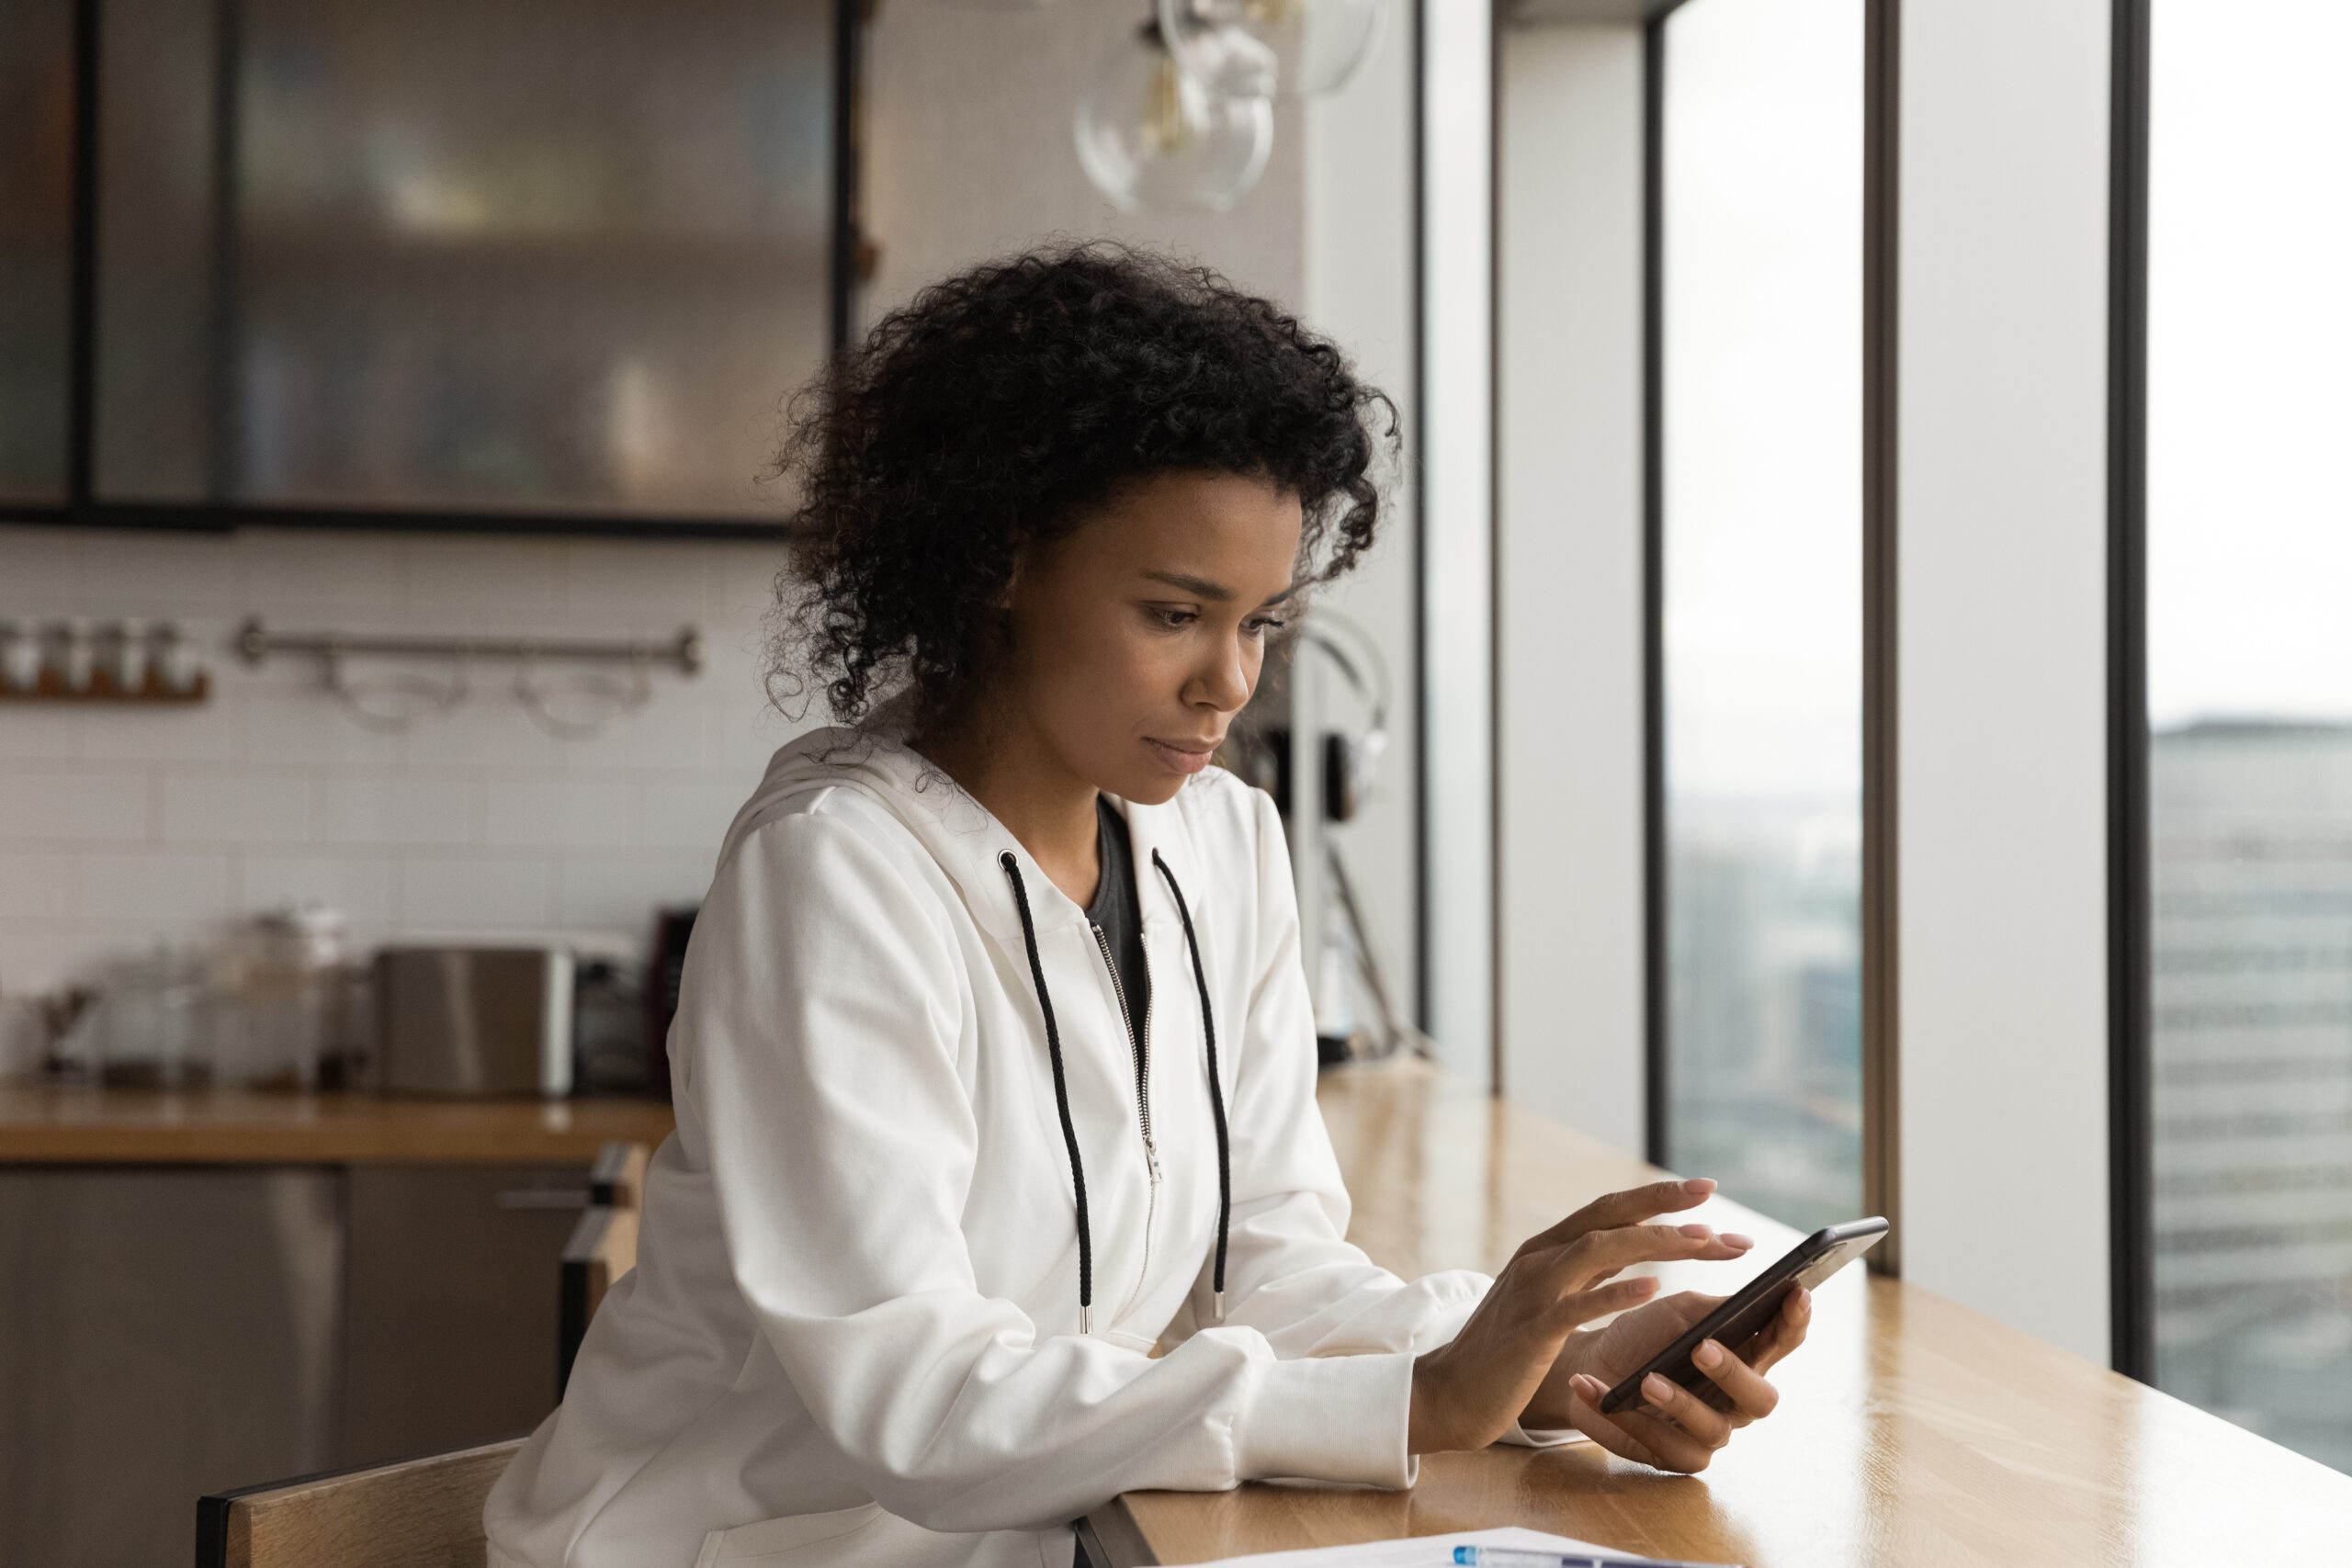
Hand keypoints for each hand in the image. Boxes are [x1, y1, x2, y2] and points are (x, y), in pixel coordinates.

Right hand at [1406, 1178, 1750, 1454]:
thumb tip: (1638, 1253)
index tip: (1704, 1188)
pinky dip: (1616, 1292)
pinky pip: (1577, 1306)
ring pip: (1599, 1249)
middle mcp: (1539, 1259)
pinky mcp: (1530, 1331)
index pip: (1608, 1209)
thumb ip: (1586, 1274)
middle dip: (1664, 1202)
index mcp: (1546, 1250)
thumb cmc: (1504, 1354)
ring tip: (1702, 1239)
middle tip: (1712, 1193)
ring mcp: (1533, 1292)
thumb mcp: (1548, 1300)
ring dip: (1655, 1241)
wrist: (1448, 1394)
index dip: (1656, 1195)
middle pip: (1608, 1216)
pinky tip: (1653, 1288)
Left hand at [1541, 1283, 1812, 1472]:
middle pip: (1760, 1399)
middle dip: (1733, 1373)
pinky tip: (1609, 1398)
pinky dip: (1635, 1421)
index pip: (1782, 1341)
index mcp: (1745, 1356)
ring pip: (1712, 1430)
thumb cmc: (1642, 1335)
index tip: (1796, 1292)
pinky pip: (1666, 1448)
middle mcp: (1735, 1400)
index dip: (1795, 1320)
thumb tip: (1753, 1297)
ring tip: (1648, 1380)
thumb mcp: (1677, 1311)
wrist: (1592, 1363)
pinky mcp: (1675, 1456)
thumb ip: (1716, 1307)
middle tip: (1700, 1347)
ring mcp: (1708, 1432)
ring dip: (1679, 1402)